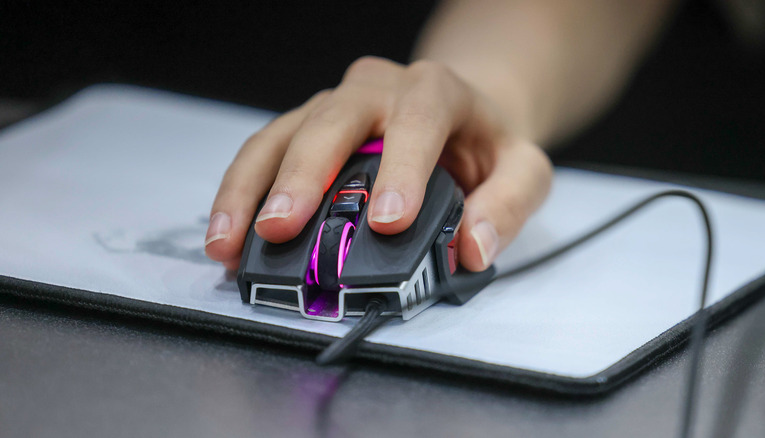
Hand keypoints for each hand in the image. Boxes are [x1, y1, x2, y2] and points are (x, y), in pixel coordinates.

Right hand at [205, 56, 551, 271]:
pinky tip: (226, 233)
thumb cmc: (485, 145)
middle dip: (303, 176)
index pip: (418, 120)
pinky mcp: (306, 126)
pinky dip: (241, 192)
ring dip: (250, 188)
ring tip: (228, 241)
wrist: (460, 118)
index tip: (386, 222)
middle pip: (331, 119)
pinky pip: (265, 151)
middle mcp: (377, 89)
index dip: (401, 169)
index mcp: (436, 91)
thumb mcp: (522, 169)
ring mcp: (333, 105)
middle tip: (282, 227)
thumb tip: (472, 248)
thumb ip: (509, 205)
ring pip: (282, 134)